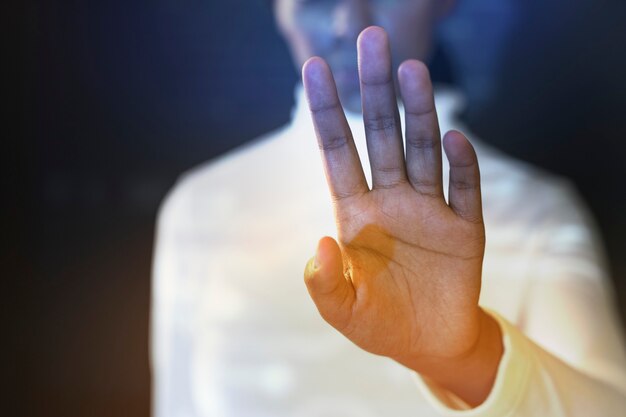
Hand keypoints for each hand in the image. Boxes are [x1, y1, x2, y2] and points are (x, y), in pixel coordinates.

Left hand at [302, 27, 501, 405]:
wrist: (428, 343)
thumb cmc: (378, 323)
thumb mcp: (342, 311)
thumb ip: (324, 282)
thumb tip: (319, 242)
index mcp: (355, 213)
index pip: (338, 152)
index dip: (327, 111)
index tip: (315, 66)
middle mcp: (391, 200)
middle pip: (381, 135)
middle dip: (375, 91)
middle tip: (373, 41)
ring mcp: (429, 210)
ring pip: (423, 150)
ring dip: (419, 113)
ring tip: (412, 70)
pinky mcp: (464, 228)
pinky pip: (463, 190)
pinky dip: (461, 165)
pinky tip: (455, 138)